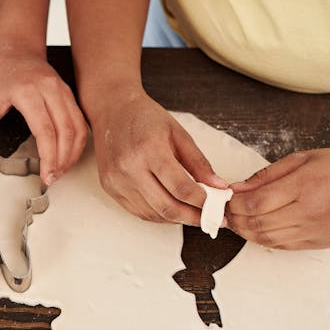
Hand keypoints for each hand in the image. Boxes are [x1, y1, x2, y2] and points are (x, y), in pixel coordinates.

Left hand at [0, 45, 88, 184]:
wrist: (15, 48)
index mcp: (27, 91)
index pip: (45, 131)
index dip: (48, 157)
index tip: (46, 176)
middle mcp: (50, 89)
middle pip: (66, 131)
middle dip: (62, 160)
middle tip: (53, 178)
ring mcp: (62, 90)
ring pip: (77, 127)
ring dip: (72, 152)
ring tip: (61, 170)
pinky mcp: (69, 93)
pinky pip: (80, 121)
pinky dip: (77, 141)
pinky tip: (68, 155)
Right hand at [90, 91, 226, 225]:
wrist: (112, 110)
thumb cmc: (146, 118)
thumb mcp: (178, 133)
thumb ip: (199, 162)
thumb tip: (219, 187)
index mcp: (149, 150)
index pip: (181, 188)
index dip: (203, 202)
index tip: (218, 208)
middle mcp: (129, 168)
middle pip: (167, 207)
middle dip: (193, 217)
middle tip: (210, 219)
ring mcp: (117, 181)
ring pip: (153, 214)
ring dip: (177, 218)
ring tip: (194, 214)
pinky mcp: (110, 188)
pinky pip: (139, 212)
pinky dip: (159, 215)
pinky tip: (172, 210)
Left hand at [225, 146, 329, 248]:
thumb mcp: (303, 158)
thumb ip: (267, 175)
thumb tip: (236, 188)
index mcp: (306, 185)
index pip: (256, 202)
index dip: (233, 204)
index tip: (225, 199)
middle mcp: (310, 212)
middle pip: (258, 224)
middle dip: (235, 219)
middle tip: (225, 212)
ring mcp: (316, 231)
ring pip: (267, 239)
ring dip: (247, 232)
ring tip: (238, 220)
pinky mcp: (320, 243)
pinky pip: (283, 246)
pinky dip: (264, 238)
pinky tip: (258, 227)